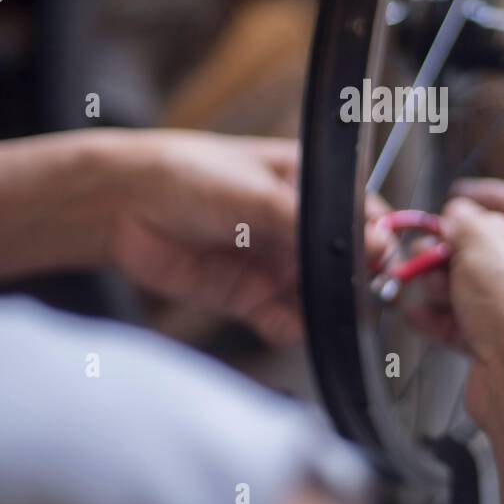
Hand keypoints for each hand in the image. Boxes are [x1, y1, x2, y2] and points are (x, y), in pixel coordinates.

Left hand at [103, 130, 390, 345]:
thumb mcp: (257, 193)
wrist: (120, 206)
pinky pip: (284, 320)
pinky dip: (290, 327)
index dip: (379, 237)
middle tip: (358, 296)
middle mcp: (298, 225)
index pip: (364, 213)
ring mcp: (275, 262)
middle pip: (347, 262)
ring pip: (319, 295)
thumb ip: (312, 224)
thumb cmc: (189, 176)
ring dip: (324, 308)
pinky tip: (284, 322)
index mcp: (308, 184)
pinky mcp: (249, 296)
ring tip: (319, 311)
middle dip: (355, 282)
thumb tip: (373, 245)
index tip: (383, 258)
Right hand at [406, 178, 503, 432]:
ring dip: (445, 283)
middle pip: (501, 247)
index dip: (491, 195)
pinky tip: (420, 311)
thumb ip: (465, 218)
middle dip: (457, 248)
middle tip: (432, 243)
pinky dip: (444, 317)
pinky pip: (473, 322)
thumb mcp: (485, 239)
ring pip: (482, 286)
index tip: (461, 196)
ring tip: (426, 281)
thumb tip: (456, 217)